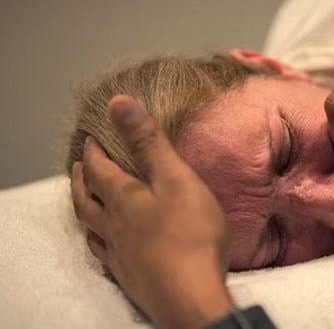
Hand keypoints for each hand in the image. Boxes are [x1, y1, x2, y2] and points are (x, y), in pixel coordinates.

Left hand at [70, 95, 231, 328]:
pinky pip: (104, 255)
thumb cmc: (190, 234)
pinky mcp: (130, 277)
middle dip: (81, 180)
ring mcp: (119, 253)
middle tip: (77, 168)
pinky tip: (106, 246)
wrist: (191, 297)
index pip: (99, 169)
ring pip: (92, 228)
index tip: (89, 139)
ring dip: (85, 210)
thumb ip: (148, 142)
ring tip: (85, 202)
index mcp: (123, 198)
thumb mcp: (176, 179)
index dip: (93, 152)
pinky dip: (99, 242)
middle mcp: (113, 225)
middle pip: (86, 199)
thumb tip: (117, 102)